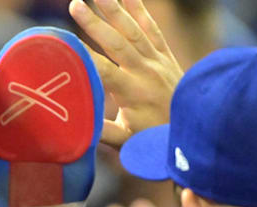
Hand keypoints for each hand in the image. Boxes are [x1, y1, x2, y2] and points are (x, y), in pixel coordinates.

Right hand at [69, 0, 182, 147]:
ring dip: (114, 10)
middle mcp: (145, 72)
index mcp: (132, 93)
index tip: (62, 44)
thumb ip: (101, 132)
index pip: (102, 70)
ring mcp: (157, 61)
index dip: (82, 56)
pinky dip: (140, 11)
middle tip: (75, 4)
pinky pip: (151, 29)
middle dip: (95, 23)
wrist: (194, 130)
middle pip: (117, 42)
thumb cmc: (153, 140)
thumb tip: (72, 126)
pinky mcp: (164, 55)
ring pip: (134, 30)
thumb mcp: (126, 142)